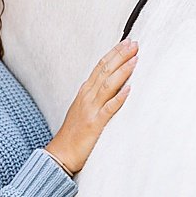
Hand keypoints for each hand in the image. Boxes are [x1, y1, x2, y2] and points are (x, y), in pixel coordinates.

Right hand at [45, 38, 137, 175]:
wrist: (60, 154)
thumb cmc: (73, 133)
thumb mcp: (83, 109)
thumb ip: (95, 95)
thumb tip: (110, 83)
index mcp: (84, 92)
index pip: (100, 66)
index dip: (114, 53)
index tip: (126, 42)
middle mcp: (87, 97)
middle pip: (105, 71)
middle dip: (120, 56)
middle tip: (134, 44)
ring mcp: (90, 109)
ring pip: (107, 85)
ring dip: (122, 71)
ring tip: (135, 59)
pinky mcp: (95, 124)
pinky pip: (109, 109)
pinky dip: (119, 98)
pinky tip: (129, 89)